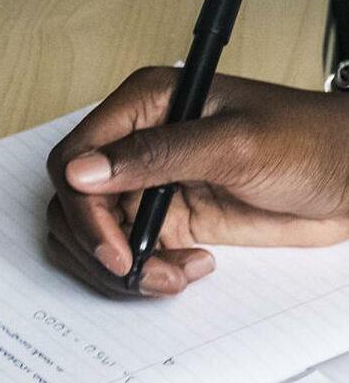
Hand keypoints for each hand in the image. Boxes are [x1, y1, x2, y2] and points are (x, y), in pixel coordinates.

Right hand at [46, 69, 348, 296]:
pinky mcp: (174, 217)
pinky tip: (189, 270)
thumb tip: (83, 172)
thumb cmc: (308, 141)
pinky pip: (134, 252)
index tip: (113, 249)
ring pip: (96, 231)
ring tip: (168, 277)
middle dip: (98, 244)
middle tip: (137, 273)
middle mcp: (138, 142)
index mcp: (144, 104)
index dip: (83, 208)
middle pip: (75, 200)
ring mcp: (154, 183)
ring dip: (121, 266)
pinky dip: (147, 272)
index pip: (75, 157)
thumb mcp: (234, 144)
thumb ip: (157, 156)